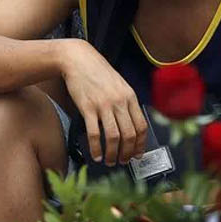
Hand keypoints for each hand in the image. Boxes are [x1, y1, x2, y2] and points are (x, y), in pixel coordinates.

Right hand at [62, 39, 146, 164]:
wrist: (78, 60)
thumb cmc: (98, 73)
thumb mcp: (119, 85)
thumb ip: (126, 102)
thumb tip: (130, 124)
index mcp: (130, 97)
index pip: (141, 126)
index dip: (140, 144)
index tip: (136, 155)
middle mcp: (120, 102)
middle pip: (129, 134)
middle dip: (127, 153)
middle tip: (123, 161)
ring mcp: (104, 105)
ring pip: (114, 137)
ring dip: (113, 154)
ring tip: (109, 161)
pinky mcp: (88, 108)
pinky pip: (95, 133)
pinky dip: (96, 148)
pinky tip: (95, 155)